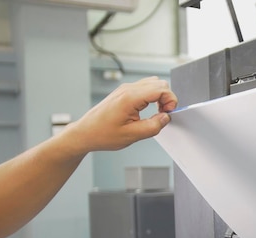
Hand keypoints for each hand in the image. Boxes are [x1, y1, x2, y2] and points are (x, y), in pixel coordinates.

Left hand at [63, 76, 177, 154]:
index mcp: (130, 98)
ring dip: (160, 96)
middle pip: (159, 83)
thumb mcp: (132, 136)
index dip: (170, 101)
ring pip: (153, 83)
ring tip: (156, 112)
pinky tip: (149, 109)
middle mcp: (127, 89)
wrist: (85, 133)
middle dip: (167, 98)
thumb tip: (166, 118)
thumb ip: (153, 126)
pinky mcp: (124, 92)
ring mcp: (125, 89)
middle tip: (163, 114)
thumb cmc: (102, 134)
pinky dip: (152, 97)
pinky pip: (145, 88)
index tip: (168, 114)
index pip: (161, 89)